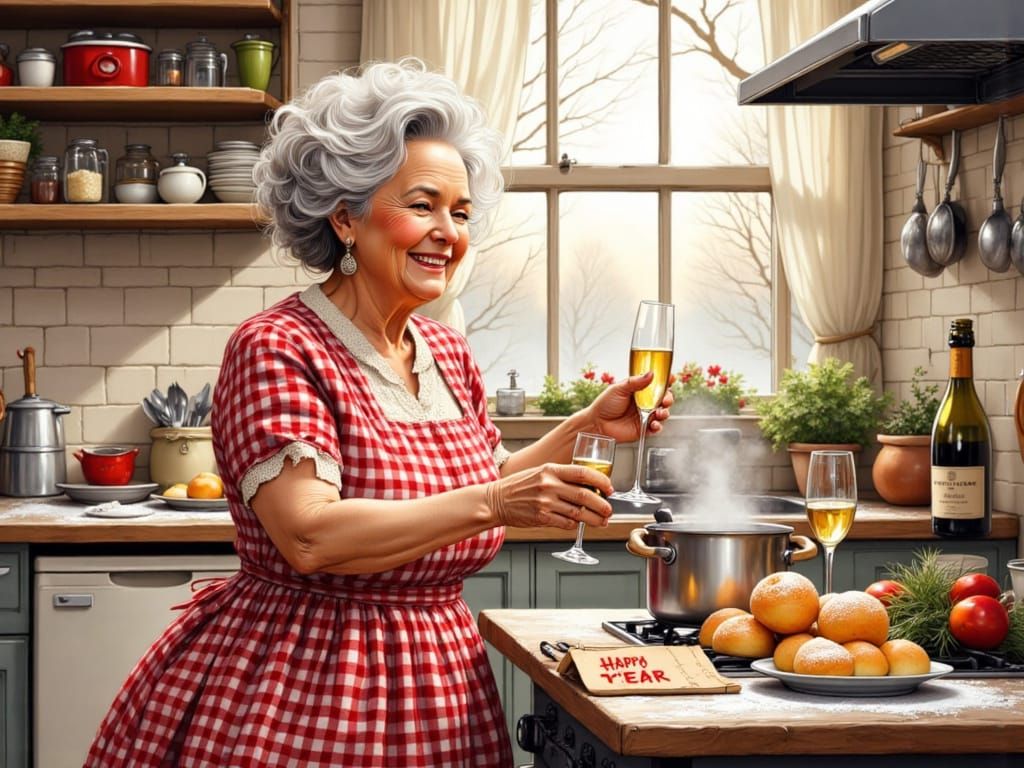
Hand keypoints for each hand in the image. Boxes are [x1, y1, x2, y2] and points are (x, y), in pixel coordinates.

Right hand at [485, 463, 612, 529]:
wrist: (496, 500)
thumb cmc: (518, 486)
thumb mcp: (540, 473)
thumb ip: (560, 477)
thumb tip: (587, 485)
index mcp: (550, 469)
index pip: (582, 473)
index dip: (600, 481)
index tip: (609, 488)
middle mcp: (549, 485)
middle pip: (584, 495)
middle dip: (602, 505)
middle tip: (609, 510)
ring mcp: (545, 502)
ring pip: (578, 513)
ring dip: (593, 519)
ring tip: (601, 521)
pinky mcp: (541, 517)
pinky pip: (566, 523)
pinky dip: (575, 525)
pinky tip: (579, 524)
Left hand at [583, 371, 673, 443]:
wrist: (596, 423)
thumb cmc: (605, 404)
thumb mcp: (619, 388)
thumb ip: (635, 382)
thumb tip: (651, 373)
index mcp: (639, 391)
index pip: (657, 385)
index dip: (666, 381)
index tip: (671, 378)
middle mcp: (644, 403)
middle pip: (663, 399)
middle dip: (668, 398)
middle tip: (665, 400)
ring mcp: (645, 416)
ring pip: (662, 413)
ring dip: (665, 412)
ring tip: (660, 413)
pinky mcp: (643, 429)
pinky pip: (656, 428)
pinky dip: (658, 426)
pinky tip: (654, 424)